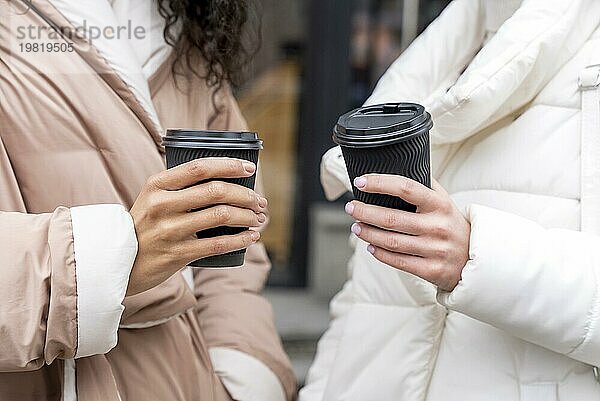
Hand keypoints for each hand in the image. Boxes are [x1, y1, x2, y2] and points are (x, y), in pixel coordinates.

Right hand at [128, 158, 267, 294]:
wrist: (120, 262)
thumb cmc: (146, 226)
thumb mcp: (154, 198)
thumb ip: (182, 187)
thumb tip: (229, 182)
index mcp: (157, 185)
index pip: (199, 167)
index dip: (229, 165)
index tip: (250, 169)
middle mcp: (162, 205)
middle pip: (216, 191)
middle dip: (245, 195)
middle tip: (259, 201)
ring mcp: (169, 230)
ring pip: (221, 215)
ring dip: (247, 216)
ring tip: (258, 218)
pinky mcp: (177, 254)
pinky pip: (218, 244)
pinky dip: (241, 239)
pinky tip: (252, 237)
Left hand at [345, 175, 469, 290]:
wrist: (476, 259)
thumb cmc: (452, 225)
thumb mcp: (445, 202)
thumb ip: (424, 186)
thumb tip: (398, 166)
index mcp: (440, 204)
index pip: (406, 188)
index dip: (380, 183)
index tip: (360, 182)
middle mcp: (438, 226)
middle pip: (391, 218)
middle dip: (365, 212)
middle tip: (351, 207)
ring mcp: (435, 250)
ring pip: (391, 241)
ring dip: (368, 233)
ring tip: (356, 226)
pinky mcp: (432, 270)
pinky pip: (398, 261)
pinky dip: (379, 253)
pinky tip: (370, 246)